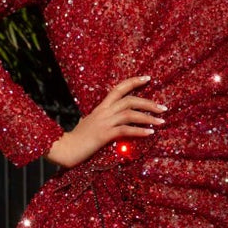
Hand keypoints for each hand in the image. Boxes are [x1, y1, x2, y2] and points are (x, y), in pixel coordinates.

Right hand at [45, 76, 165, 167]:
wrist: (63, 149)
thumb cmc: (75, 140)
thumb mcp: (88, 125)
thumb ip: (98, 121)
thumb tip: (106, 123)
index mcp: (100, 108)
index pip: (118, 89)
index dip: (133, 82)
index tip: (148, 78)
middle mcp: (103, 112)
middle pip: (129, 100)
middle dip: (148, 103)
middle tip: (163, 108)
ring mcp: (103, 122)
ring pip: (130, 114)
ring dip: (148, 117)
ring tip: (161, 121)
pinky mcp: (103, 135)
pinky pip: (125, 130)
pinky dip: (139, 131)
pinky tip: (150, 133)